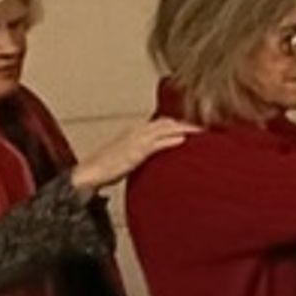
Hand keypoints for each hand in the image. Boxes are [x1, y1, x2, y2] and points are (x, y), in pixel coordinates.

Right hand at [73, 116, 201, 193]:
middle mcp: (137, 131)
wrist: (89, 173)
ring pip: (166, 129)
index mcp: (135, 131)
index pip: (163, 123)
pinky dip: (171, 141)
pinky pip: (156, 144)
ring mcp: (136, 140)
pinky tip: (184, 141)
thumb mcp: (129, 157)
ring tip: (202, 133)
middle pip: (168, 122)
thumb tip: (159, 159)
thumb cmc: (107, 168)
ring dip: (185, 129)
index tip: (198, 127)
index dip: (181, 124)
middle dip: (188, 124)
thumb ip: (144, 153)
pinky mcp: (135, 152)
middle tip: (206, 128)